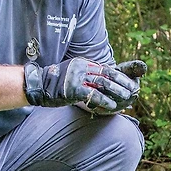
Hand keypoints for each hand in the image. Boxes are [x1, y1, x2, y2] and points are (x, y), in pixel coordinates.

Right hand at [24, 58, 140, 111]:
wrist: (36, 86)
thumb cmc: (53, 84)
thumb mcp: (71, 75)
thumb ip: (85, 77)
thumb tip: (101, 83)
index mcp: (82, 63)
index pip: (105, 68)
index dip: (119, 76)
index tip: (130, 83)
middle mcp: (81, 68)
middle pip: (107, 74)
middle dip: (122, 82)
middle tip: (134, 90)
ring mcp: (77, 78)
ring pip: (103, 83)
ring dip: (117, 91)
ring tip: (127, 97)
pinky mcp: (73, 90)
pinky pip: (93, 95)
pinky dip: (104, 101)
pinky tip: (113, 106)